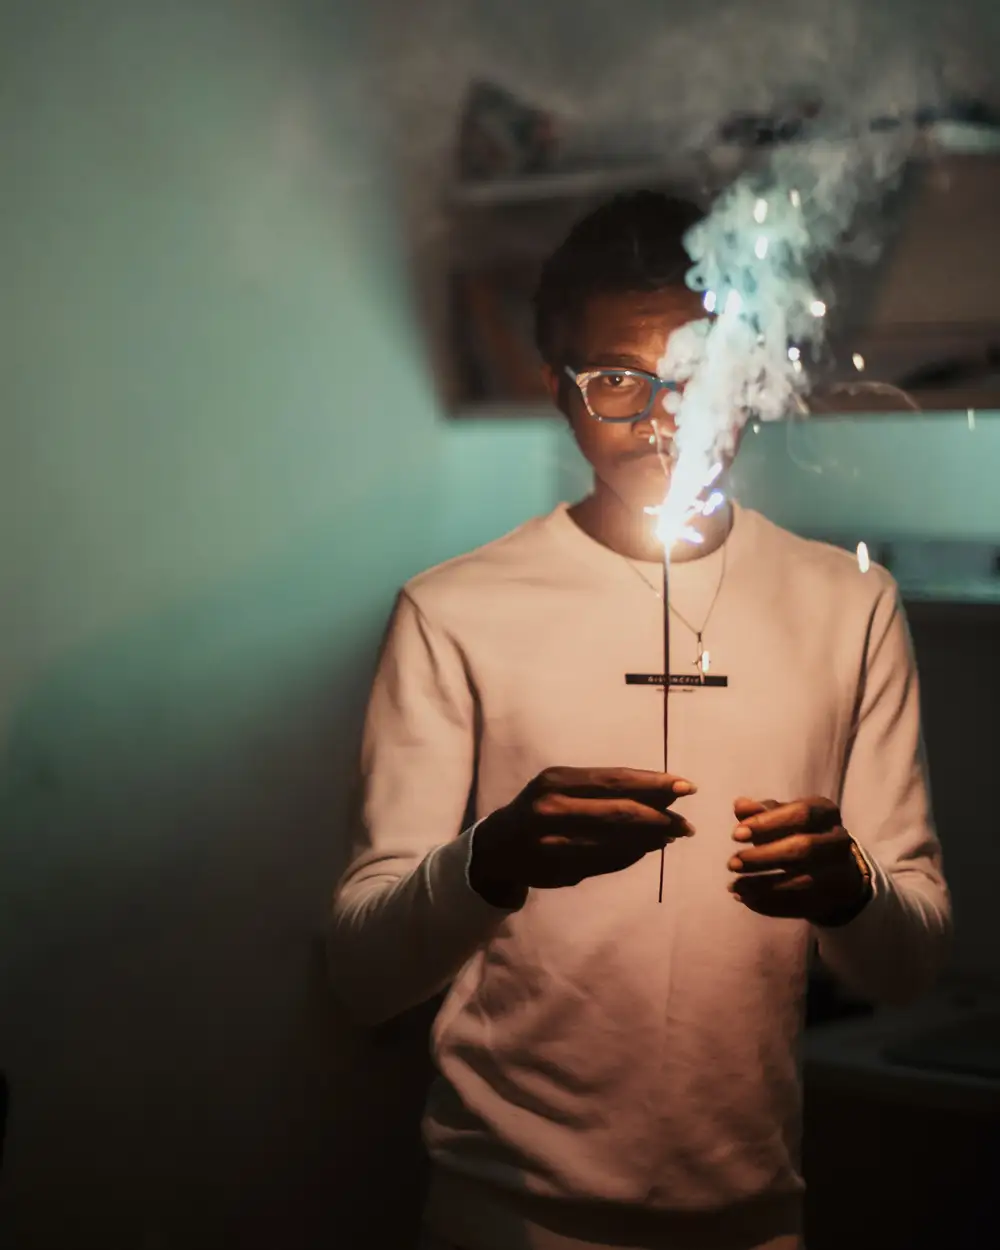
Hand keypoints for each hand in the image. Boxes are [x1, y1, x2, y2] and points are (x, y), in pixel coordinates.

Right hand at [469, 767, 695, 905]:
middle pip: (620, 812)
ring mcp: (555, 843)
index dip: (654, 784)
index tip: (687, 786)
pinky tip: (649, 847)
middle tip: (685, 822)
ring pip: (617, 841)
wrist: (497, 846)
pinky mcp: (560, 870)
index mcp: (555, 780)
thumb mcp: (562, 786)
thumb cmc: (540, 806)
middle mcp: (552, 808)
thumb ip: (605, 788)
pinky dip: (634, 854)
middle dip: (661, 816)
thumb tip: (664, 791)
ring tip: (673, 834)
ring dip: (652, 838)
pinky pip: (608, 862)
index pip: (615, 779)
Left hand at [727, 796, 871, 924]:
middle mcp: (838, 841)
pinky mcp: (832, 899)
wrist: (834, 867)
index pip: (800, 813)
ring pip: (801, 880)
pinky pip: (800, 904)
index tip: (736, 834)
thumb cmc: (800, 832)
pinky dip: (769, 903)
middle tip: (732, 864)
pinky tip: (746, 898)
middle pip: (802, 848)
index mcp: (825, 812)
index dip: (767, 823)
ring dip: (762, 885)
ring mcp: (838, 872)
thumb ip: (762, 811)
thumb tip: (740, 805)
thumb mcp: (783, 816)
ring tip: (735, 886)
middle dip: (763, 857)